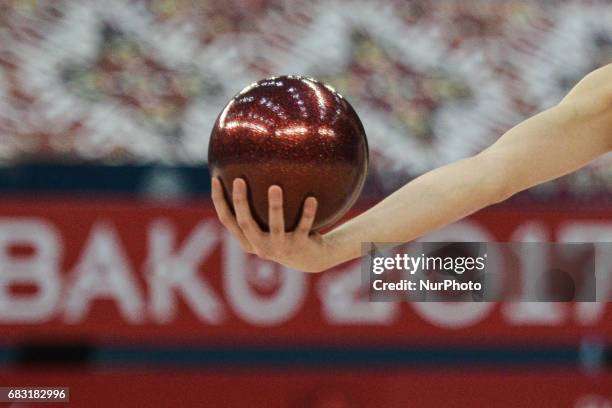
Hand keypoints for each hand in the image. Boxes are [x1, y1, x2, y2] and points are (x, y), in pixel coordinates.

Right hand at [211, 177, 336, 271]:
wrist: (310, 258)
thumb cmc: (285, 232)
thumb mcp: (268, 222)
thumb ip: (256, 205)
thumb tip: (248, 167)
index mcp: (248, 240)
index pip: (227, 220)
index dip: (219, 201)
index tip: (216, 179)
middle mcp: (260, 247)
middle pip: (245, 223)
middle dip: (240, 202)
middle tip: (239, 179)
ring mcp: (280, 248)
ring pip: (275, 226)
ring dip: (275, 206)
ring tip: (275, 187)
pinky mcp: (299, 246)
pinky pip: (303, 226)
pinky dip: (307, 213)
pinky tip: (312, 198)